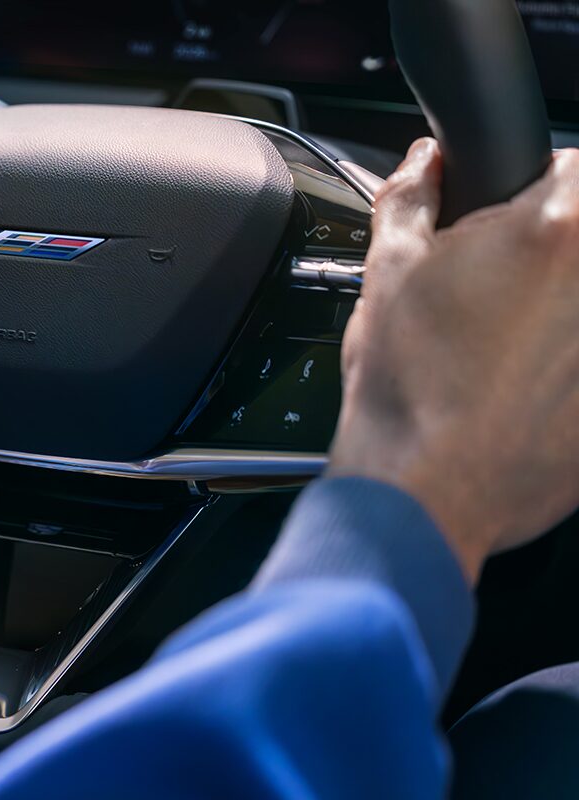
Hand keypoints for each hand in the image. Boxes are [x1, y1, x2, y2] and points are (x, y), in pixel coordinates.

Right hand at [329, 139, 578, 582]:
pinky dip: (562, 370)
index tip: (510, 215)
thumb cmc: (408, 385)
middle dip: (550, 255)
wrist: (423, 489)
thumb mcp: (388, 271)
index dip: (536, 185)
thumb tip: (425, 161)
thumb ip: (411, 196)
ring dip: (557, 315)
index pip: (576, 163)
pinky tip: (521, 391)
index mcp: (556, 230)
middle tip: (500, 289)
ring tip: (508, 350)